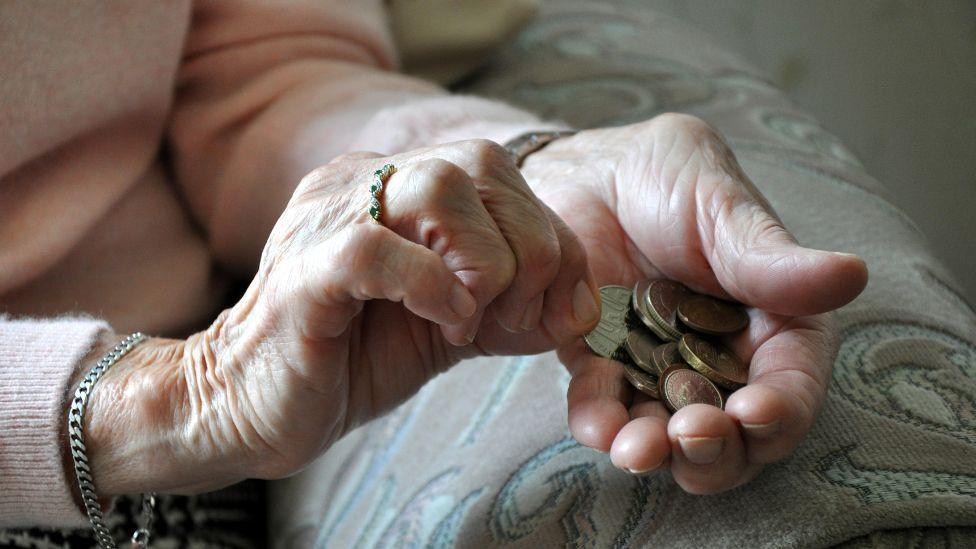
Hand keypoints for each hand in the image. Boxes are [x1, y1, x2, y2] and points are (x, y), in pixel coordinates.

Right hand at [81, 140, 599, 495]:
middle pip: (481, 163)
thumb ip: (512, 304)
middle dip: (528, 246)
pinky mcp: (304, 269)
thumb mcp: (453, 323)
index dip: (549, 234)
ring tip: (472, 319)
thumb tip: (580, 307)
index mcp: (397, 183)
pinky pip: (379, 249)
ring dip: (485, 261)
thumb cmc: (352, 361)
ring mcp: (327, 216)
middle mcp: (362, 180)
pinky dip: (435, 288)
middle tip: (515, 314)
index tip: (554, 307)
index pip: (499, 168)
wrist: (252, 409)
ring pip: (439, 187)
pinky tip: (447, 325)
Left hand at [521, 114, 868, 493]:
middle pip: (733, 434)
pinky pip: (603, 409)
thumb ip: (771, 256)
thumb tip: (851, 275)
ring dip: (657, 452)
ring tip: (638, 449)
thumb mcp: (722, 206)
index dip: (780, 410)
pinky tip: (599, 427)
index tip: (755, 414)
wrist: (588, 170)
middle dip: (717, 449)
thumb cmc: (669, 178)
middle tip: (692, 435)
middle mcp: (720, 361)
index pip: (790, 384)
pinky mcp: (601, 368)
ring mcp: (657, 371)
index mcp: (771, 324)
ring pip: (668, 437)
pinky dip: (601, 424)